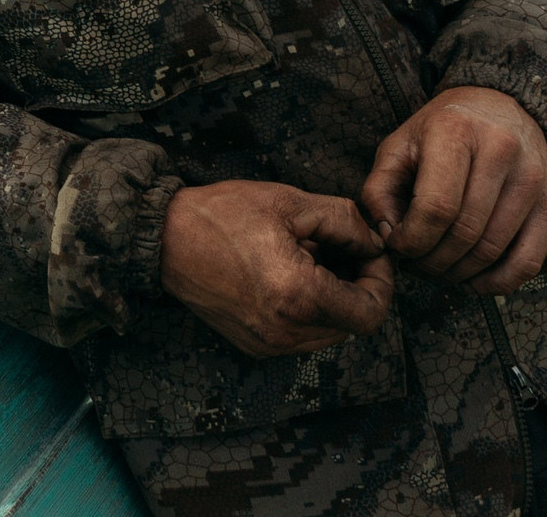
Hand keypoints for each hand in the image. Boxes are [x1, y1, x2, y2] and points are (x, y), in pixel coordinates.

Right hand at [159, 181, 394, 357]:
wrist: (164, 238)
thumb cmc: (222, 216)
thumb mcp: (290, 202)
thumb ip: (345, 222)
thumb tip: (374, 243)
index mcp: (298, 296)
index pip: (370, 313)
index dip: (381, 284)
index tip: (370, 256)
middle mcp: (285, 331)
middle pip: (352, 325)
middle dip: (357, 287)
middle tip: (342, 250)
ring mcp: (268, 343)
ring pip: (329, 333)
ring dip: (334, 301)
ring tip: (311, 261)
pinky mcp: (254, 345)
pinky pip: (302, 336)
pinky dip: (309, 311)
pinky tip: (290, 278)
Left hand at [358, 87, 546, 295]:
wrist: (500, 105)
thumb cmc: (441, 131)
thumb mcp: (399, 145)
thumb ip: (379, 190)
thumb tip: (387, 237)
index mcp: (456, 132)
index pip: (436, 208)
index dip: (411, 240)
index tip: (398, 246)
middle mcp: (501, 151)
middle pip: (464, 234)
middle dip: (431, 262)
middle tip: (415, 264)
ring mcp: (532, 178)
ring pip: (493, 250)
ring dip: (459, 273)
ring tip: (438, 268)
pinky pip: (529, 261)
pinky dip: (498, 282)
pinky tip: (473, 279)